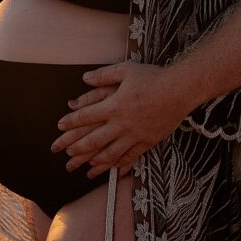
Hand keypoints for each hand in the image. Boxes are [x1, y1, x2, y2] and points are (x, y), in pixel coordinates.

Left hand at [51, 62, 190, 177]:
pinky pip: (131, 157)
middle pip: (93, 140)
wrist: (181, 89)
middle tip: (65, 154)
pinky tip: (112, 171)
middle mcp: (121, 123)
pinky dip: (119, 165)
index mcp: (113, 105)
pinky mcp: (148, 141)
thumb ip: (103, 75)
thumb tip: (85, 78)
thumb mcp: (125, 70)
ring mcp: (135, 134)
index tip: (60, 126)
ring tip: (84, 167)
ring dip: (95, 162)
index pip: (85, 117)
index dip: (70, 122)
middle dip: (76, 148)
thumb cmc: (153, 77)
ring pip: (110, 153)